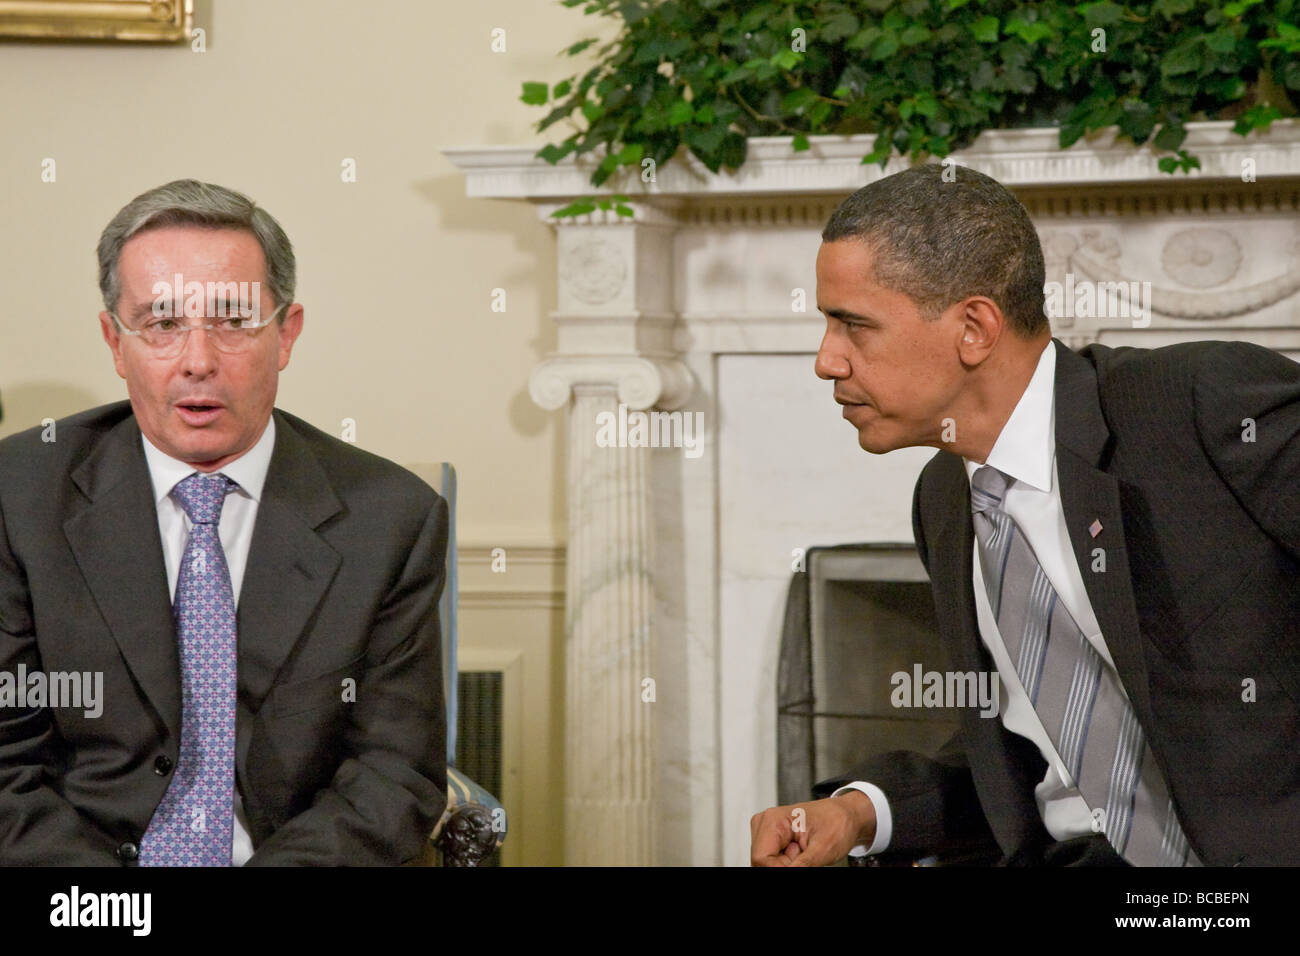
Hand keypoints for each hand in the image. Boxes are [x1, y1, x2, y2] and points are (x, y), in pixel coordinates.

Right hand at [749, 791, 875, 866]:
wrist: (847, 816)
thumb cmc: (838, 823)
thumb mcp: (823, 849)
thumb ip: (802, 866)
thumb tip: (787, 873)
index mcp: (773, 820)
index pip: (761, 858)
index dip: (780, 869)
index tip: (801, 865)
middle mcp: (765, 823)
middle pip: (762, 861)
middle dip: (785, 865)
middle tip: (805, 855)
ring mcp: (767, 830)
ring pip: (767, 863)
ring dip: (787, 864)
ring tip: (804, 851)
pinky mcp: (772, 838)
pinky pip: (773, 860)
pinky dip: (788, 862)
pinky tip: (800, 852)